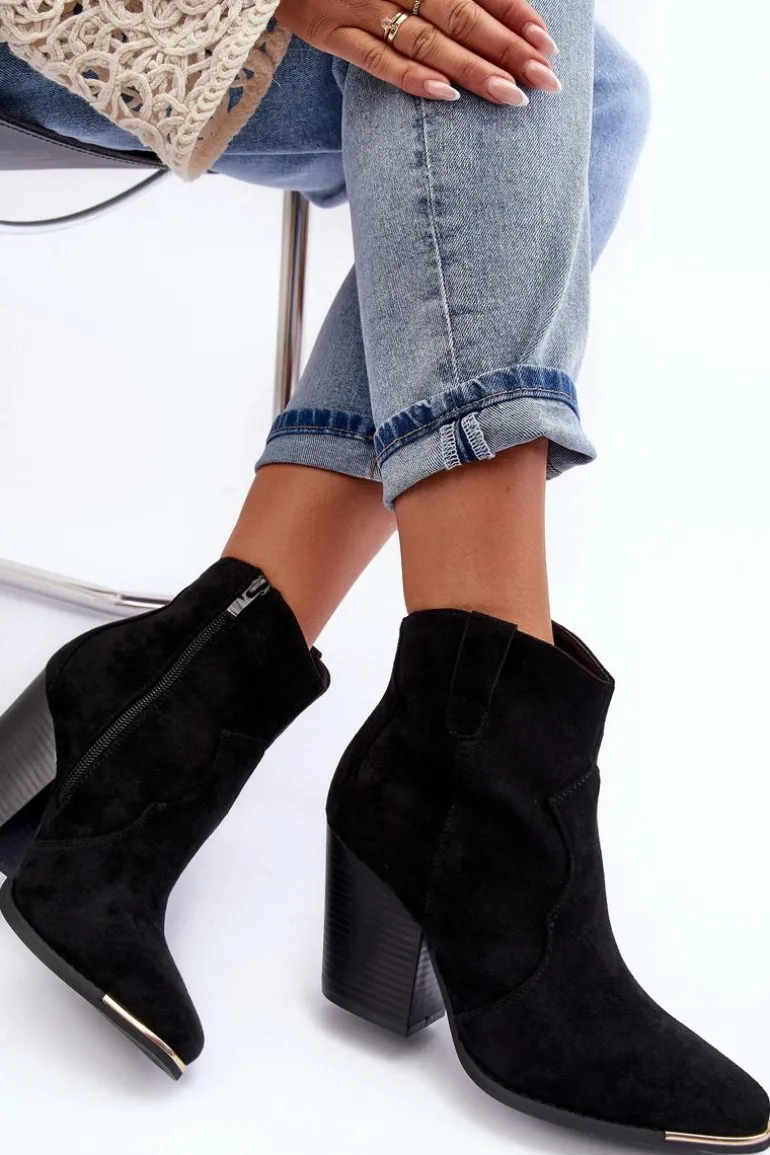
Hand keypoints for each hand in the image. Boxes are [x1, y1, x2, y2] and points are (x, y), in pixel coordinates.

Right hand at [276, 0, 560, 105]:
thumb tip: (477, 16)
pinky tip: (443, 94)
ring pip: (426, 37)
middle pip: (461, 13)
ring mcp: (361, 2)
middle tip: (545, 79)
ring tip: (510, 95)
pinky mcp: (329, 28)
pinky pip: (374, 57)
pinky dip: (409, 75)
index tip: (546, 42)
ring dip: (470, 67)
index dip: (513, 12)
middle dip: (507, 48)